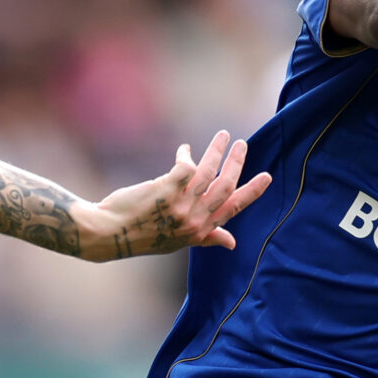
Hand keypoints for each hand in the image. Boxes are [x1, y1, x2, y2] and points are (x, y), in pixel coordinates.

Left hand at [74, 130, 271, 262]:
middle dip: (236, 162)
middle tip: (241, 144)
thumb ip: (207, 238)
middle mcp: (194, 219)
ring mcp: (181, 205)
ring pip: (209, 172)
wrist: (110, 234)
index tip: (267, 176)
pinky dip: (186, 154)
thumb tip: (232, 242)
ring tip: (223, 135)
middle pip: (226, 185)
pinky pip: (186, 165)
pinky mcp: (166, 189)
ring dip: (217, 150)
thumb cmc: (143, 235)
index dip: (252, 191)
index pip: (234, 208)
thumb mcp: (179, 241)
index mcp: (200, 231)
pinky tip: (184, 149)